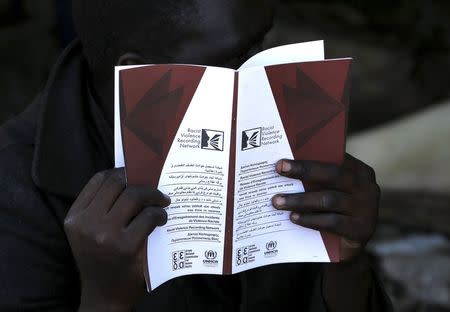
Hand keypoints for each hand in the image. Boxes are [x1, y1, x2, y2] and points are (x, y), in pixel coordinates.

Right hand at [64, 169, 169, 310]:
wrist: (104, 297)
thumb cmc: (101, 260)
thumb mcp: (89, 233)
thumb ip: (102, 208)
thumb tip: (133, 178)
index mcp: (75, 217)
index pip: (99, 180)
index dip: (121, 171)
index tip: (136, 174)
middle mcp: (86, 223)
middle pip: (118, 184)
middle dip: (141, 182)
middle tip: (156, 190)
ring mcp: (105, 235)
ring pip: (134, 196)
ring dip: (154, 196)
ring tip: (162, 203)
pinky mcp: (126, 247)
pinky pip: (149, 217)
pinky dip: (160, 214)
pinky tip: (162, 219)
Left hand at [271, 154, 379, 260]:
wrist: (344, 248)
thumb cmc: (331, 211)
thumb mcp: (327, 191)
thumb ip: (316, 177)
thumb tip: (286, 163)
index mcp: (360, 171)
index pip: (335, 157)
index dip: (310, 155)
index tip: (287, 155)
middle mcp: (367, 187)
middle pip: (333, 174)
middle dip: (303, 170)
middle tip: (279, 169)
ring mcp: (367, 209)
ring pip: (329, 199)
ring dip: (300, 200)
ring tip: (278, 201)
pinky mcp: (361, 230)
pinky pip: (332, 222)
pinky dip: (310, 219)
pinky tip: (293, 218)